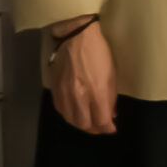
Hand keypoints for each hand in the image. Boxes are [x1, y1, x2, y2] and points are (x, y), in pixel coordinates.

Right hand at [46, 17, 116, 133]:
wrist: (76, 37)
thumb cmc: (99, 52)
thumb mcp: (111, 74)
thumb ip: (110, 97)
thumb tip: (110, 114)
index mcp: (96, 92)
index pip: (100, 121)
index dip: (107, 128)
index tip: (112, 128)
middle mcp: (78, 97)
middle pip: (84, 124)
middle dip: (95, 129)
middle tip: (101, 127)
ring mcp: (64, 94)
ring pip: (71, 120)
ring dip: (81, 124)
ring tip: (89, 122)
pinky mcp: (54, 90)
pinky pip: (60, 110)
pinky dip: (69, 115)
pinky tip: (75, 113)